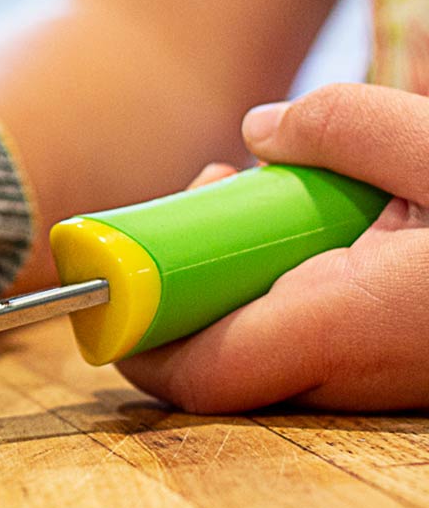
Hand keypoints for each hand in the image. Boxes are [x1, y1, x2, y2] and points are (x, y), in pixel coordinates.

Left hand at [116, 83, 428, 412]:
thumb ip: (342, 126)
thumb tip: (257, 130)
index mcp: (351, 324)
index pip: (201, 373)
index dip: (137, 341)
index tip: (107, 284)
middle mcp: (359, 374)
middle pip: (223, 359)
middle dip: (189, 283)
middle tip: (203, 201)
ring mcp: (381, 381)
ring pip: (268, 351)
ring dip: (240, 280)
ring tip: (264, 194)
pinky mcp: (399, 369)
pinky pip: (315, 344)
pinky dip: (293, 289)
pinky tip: (317, 226)